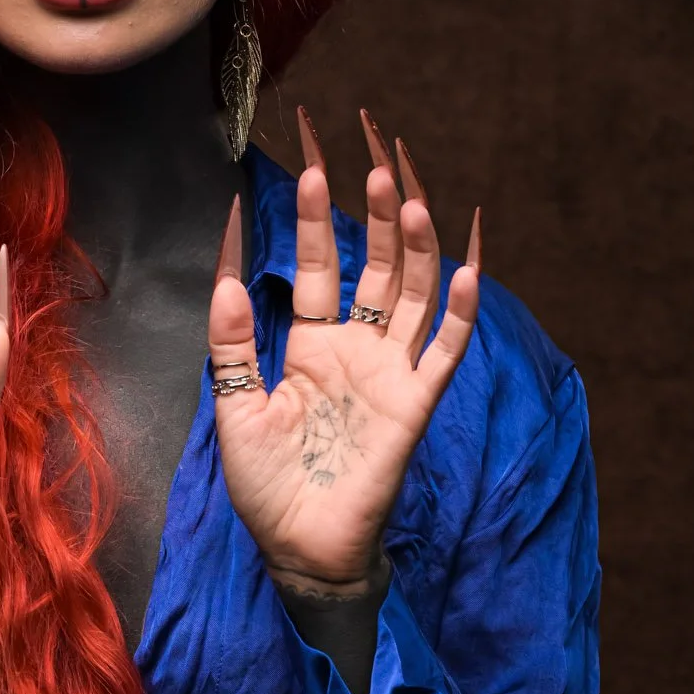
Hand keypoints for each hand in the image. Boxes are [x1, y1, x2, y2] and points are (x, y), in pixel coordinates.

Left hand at [207, 107, 479, 594]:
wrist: (299, 549)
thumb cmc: (266, 486)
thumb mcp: (236, 406)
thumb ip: (234, 344)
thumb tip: (227, 276)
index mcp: (312, 343)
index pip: (319, 262)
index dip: (315, 212)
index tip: (308, 156)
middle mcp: (357, 348)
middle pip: (373, 260)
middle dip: (371, 205)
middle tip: (368, 145)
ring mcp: (391, 372)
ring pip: (411, 290)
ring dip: (411, 241)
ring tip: (401, 188)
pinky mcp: (415, 405)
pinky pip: (444, 350)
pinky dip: (458, 309)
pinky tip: (465, 265)